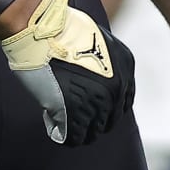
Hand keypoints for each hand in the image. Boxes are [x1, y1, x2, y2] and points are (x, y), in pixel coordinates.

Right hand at [0, 0, 135, 145]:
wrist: (43, 32)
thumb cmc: (65, 32)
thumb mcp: (100, 43)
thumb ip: (106, 65)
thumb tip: (99, 82)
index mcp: (126, 67)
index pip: (123, 102)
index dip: (106, 108)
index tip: (92, 108)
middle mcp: (117, 87)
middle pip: (109, 120)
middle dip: (92, 120)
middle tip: (74, 114)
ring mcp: (98, 102)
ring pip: (92, 133)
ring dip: (77, 128)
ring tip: (62, 116)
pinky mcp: (75, 113)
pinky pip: (73, 138)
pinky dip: (62, 134)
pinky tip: (51, 119)